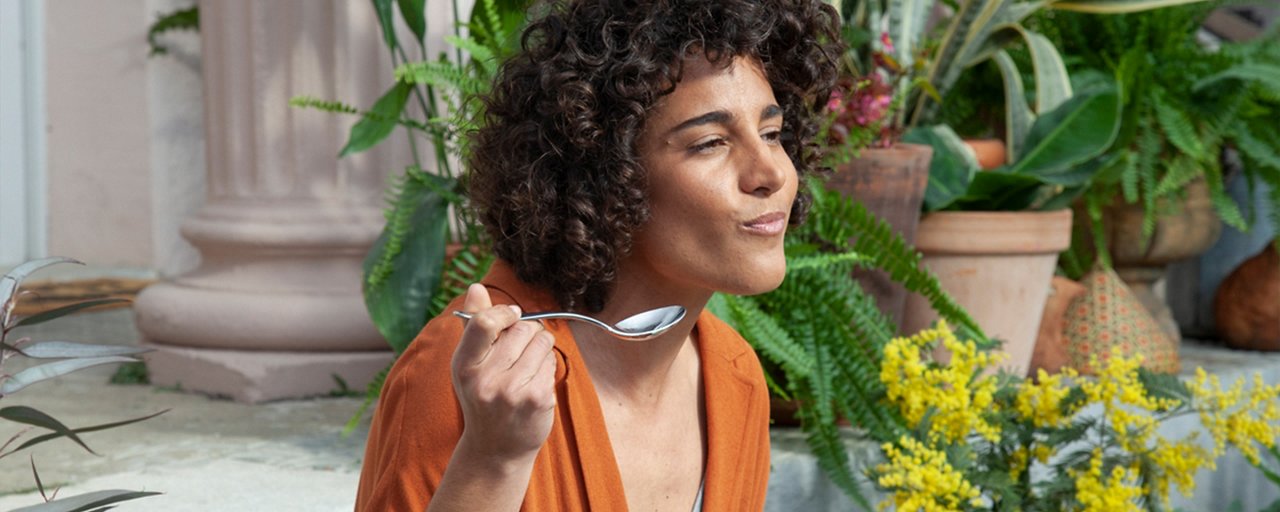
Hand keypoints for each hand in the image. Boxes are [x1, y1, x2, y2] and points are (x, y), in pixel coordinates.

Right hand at [450, 283, 557, 464]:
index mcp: (464, 366)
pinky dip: (547, 366)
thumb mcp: (469, 364)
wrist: (496, 448)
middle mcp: (486, 379)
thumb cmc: (483, 398)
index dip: (504, 312)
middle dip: (526, 332)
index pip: (484, 323)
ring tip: (526, 368)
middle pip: (521, 328)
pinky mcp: (538, 398)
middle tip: (518, 353)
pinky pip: (552, 360)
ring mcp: (513, 391)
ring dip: (539, 348)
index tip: (511, 316)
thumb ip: (474, 324)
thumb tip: (476, 287)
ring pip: (541, 340)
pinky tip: (535, 383)